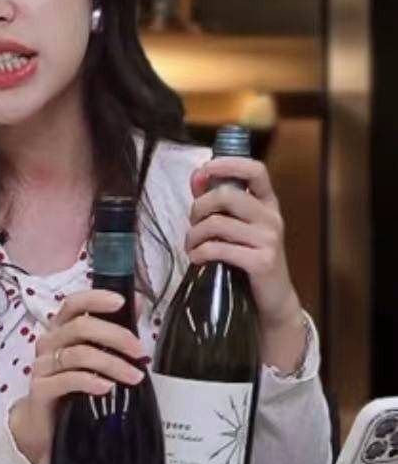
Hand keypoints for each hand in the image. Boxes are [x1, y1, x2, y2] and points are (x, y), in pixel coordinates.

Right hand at [8, 288, 147, 463]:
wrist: (46, 425)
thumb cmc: (71, 387)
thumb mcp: (95, 356)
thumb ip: (114, 330)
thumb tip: (138, 303)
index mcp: (61, 330)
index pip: (73, 304)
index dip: (95, 299)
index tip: (120, 302)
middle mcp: (49, 343)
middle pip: (80, 327)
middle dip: (116, 336)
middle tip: (139, 351)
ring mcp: (42, 366)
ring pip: (79, 354)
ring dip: (112, 364)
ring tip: (134, 376)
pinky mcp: (40, 389)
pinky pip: (67, 380)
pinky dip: (91, 381)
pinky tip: (107, 387)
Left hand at [187, 155, 306, 368]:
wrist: (272, 300)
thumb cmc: (249, 257)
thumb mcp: (237, 226)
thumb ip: (218, 201)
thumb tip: (197, 176)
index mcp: (268, 203)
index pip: (256, 170)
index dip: (228, 164)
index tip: (204, 170)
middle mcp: (272, 217)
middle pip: (227, 195)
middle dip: (199, 207)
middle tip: (192, 223)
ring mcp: (269, 240)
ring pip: (218, 223)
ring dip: (194, 234)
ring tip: (192, 245)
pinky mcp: (261, 262)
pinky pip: (219, 249)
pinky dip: (200, 253)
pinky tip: (197, 258)